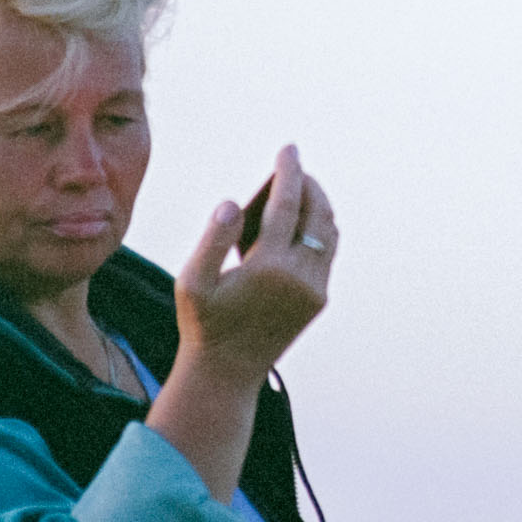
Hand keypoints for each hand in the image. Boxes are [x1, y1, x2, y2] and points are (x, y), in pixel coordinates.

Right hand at [175, 144, 335, 383]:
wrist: (227, 373)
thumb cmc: (203, 324)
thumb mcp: (192, 282)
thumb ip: (213, 238)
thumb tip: (234, 201)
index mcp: (269, 267)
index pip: (288, 204)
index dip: (289, 171)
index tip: (289, 148)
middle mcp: (301, 277)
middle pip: (318, 213)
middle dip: (308, 184)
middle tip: (293, 168)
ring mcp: (315, 289)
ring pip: (329, 232)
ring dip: (318, 206)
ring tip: (297, 191)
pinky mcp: (319, 300)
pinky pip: (327, 253)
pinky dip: (319, 230)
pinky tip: (301, 224)